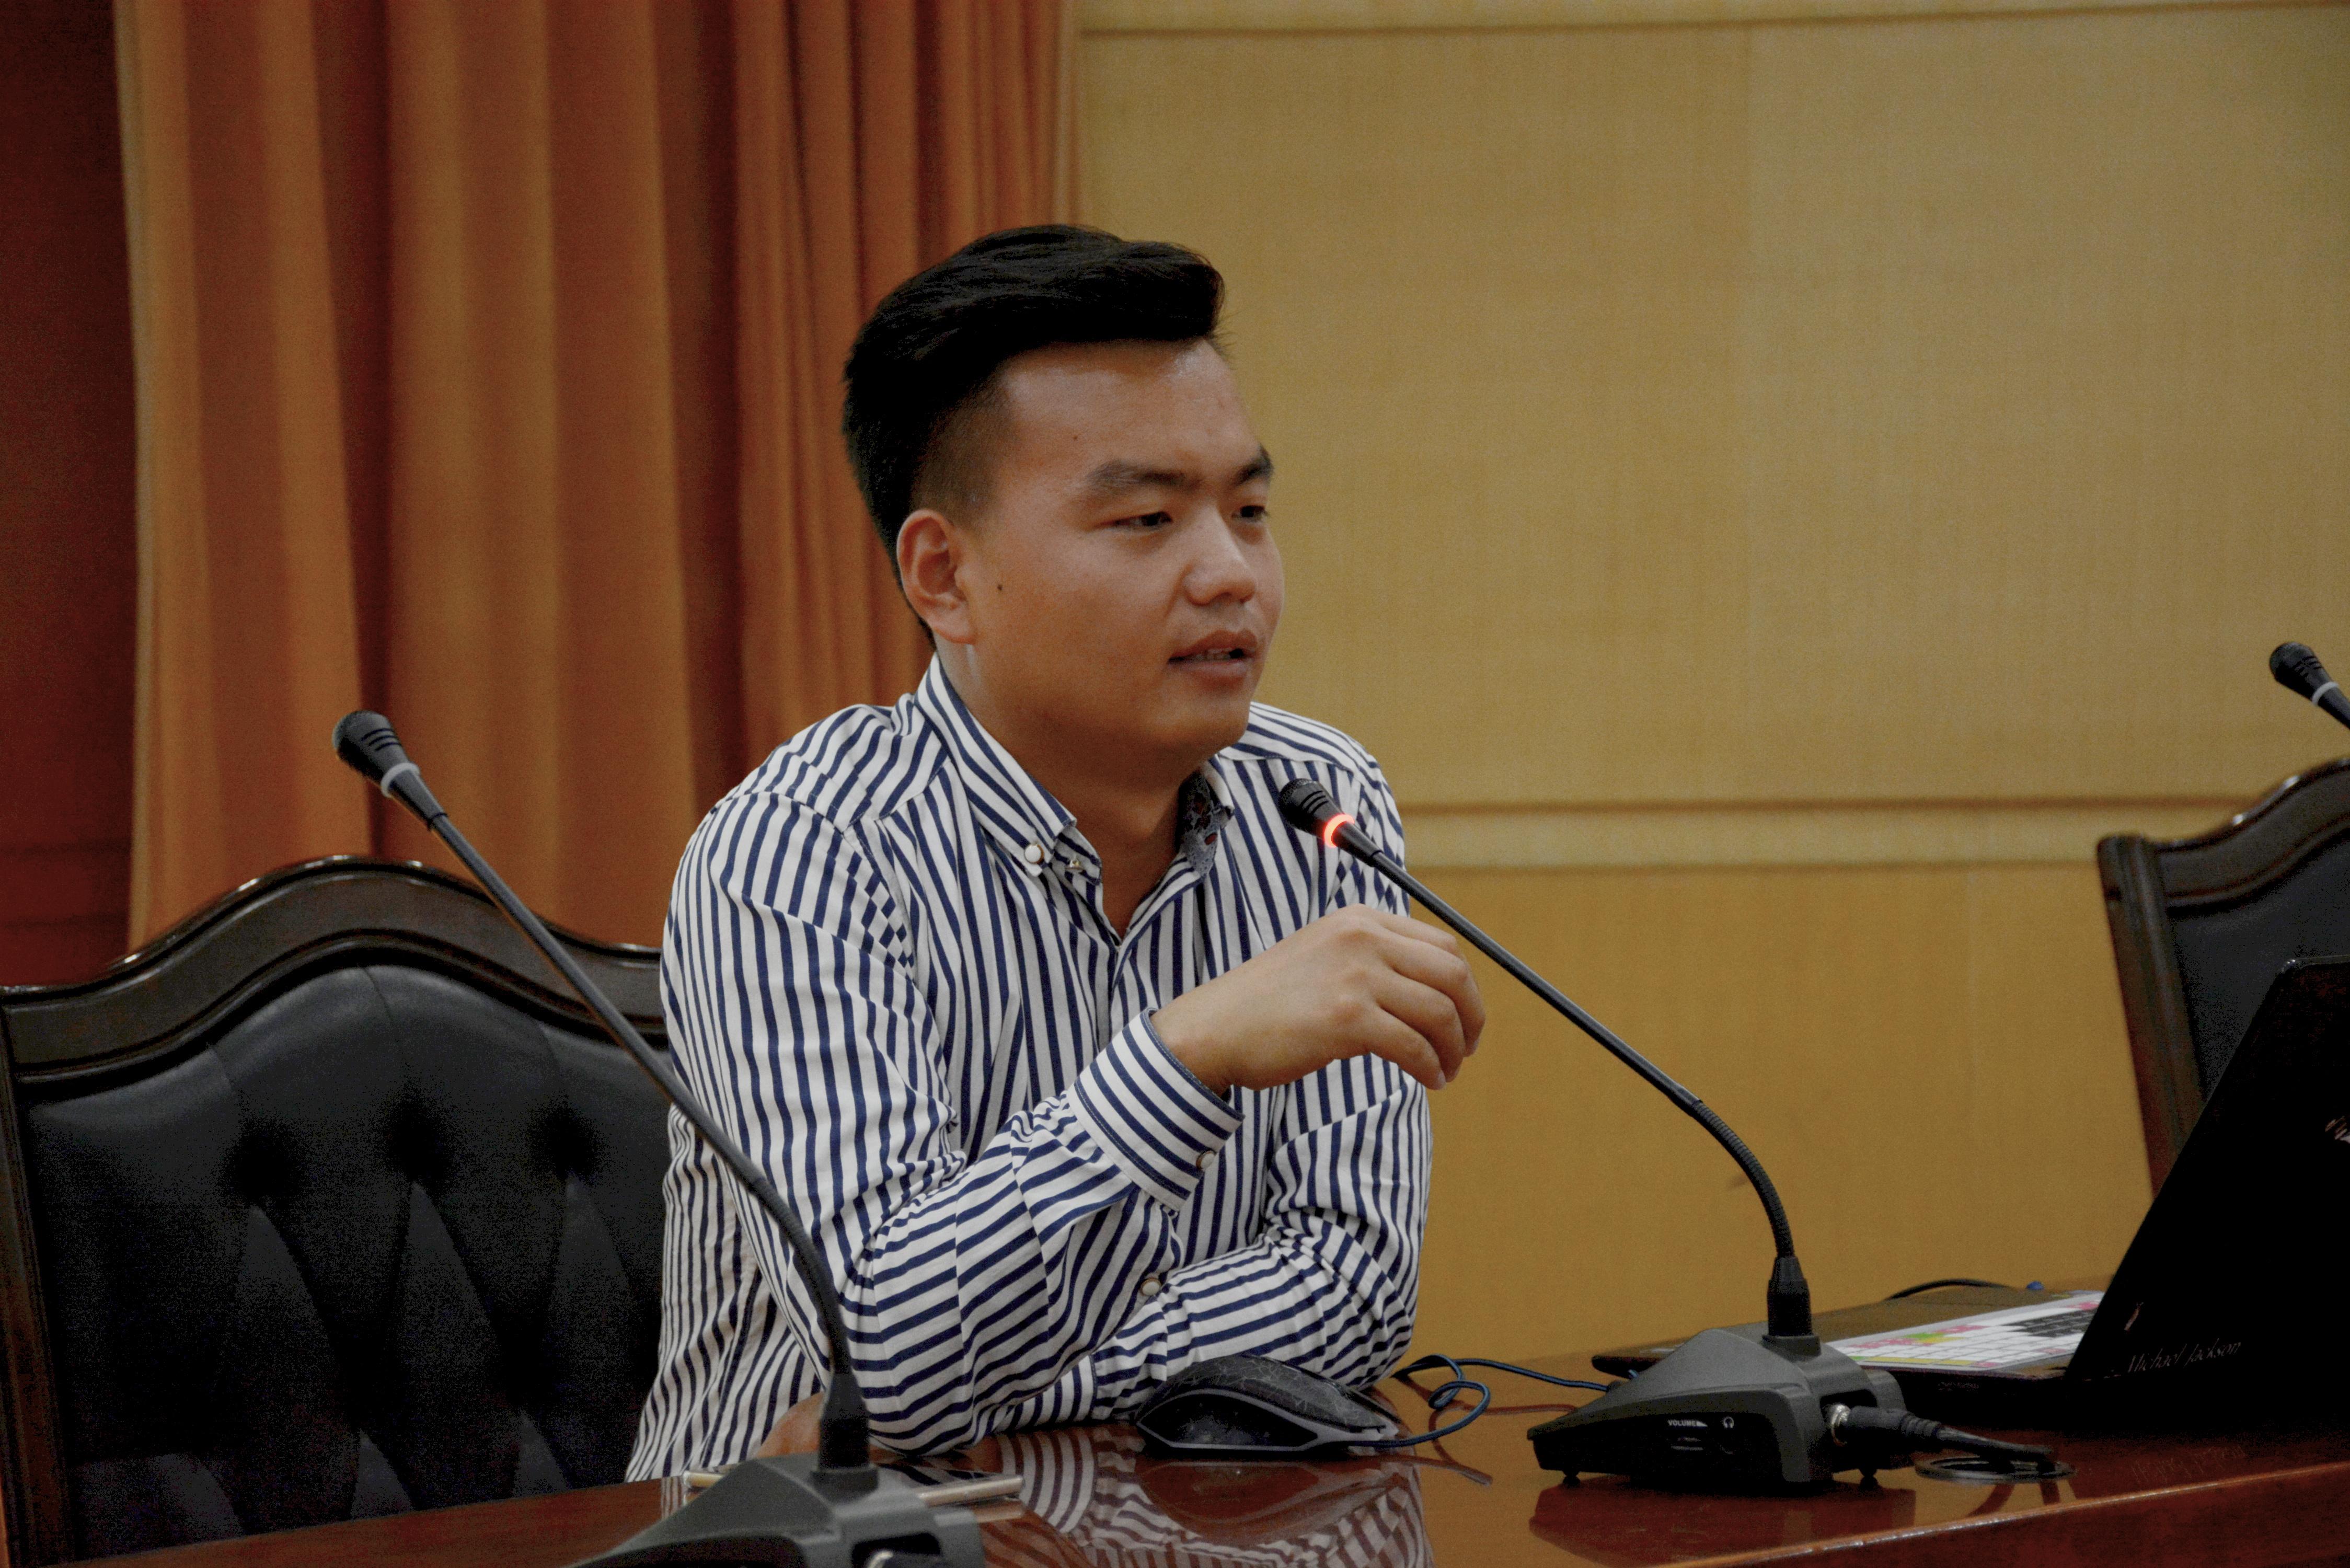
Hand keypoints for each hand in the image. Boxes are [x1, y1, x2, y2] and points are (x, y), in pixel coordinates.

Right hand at [1153, 906, 1483, 1093]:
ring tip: (1445, 1071)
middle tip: (1466, 1048)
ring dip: (1452, 1049)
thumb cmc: (1272, 1002)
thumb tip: (1435, 992)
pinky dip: (1430, 1067)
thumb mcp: (1326, 956)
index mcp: (1360, 920)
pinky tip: (1428, 1080)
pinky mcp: (1347, 1018)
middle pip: (1452, 974)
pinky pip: (1413, 1046)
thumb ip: (1374, 959)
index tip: (1463, 1016)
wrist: (1218, 1027)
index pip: (1443, 943)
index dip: (1464, 985)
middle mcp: (1362, 938)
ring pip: (1439, 1012)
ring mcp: (1355, 976)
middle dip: (1471, 1016)